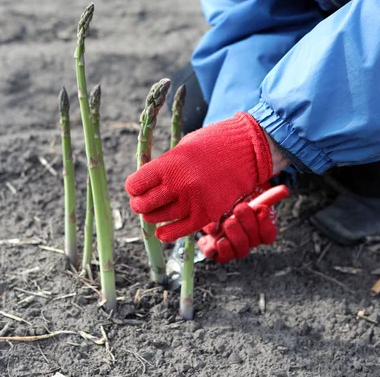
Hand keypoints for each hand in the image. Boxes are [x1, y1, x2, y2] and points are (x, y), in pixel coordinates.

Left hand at [125, 112, 273, 242]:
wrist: (246, 150)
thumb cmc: (211, 145)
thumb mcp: (181, 149)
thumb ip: (162, 167)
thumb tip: (142, 186)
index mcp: (169, 164)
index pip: (135, 185)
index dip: (133, 188)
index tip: (137, 188)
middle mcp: (178, 184)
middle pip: (143, 205)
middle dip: (140, 204)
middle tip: (144, 202)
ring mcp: (193, 202)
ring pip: (158, 218)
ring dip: (153, 216)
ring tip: (157, 210)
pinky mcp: (206, 215)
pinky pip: (178, 232)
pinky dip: (166, 233)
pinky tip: (163, 230)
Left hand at [198, 185, 289, 262]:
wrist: (207, 216)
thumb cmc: (229, 209)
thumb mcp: (245, 200)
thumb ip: (264, 197)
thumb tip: (285, 189)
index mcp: (256, 232)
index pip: (269, 235)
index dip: (267, 224)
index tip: (262, 209)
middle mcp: (247, 243)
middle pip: (254, 240)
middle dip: (248, 223)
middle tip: (239, 209)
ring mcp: (233, 250)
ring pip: (241, 250)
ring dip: (236, 235)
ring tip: (228, 222)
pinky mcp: (218, 254)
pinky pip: (223, 257)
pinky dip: (222, 248)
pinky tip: (219, 239)